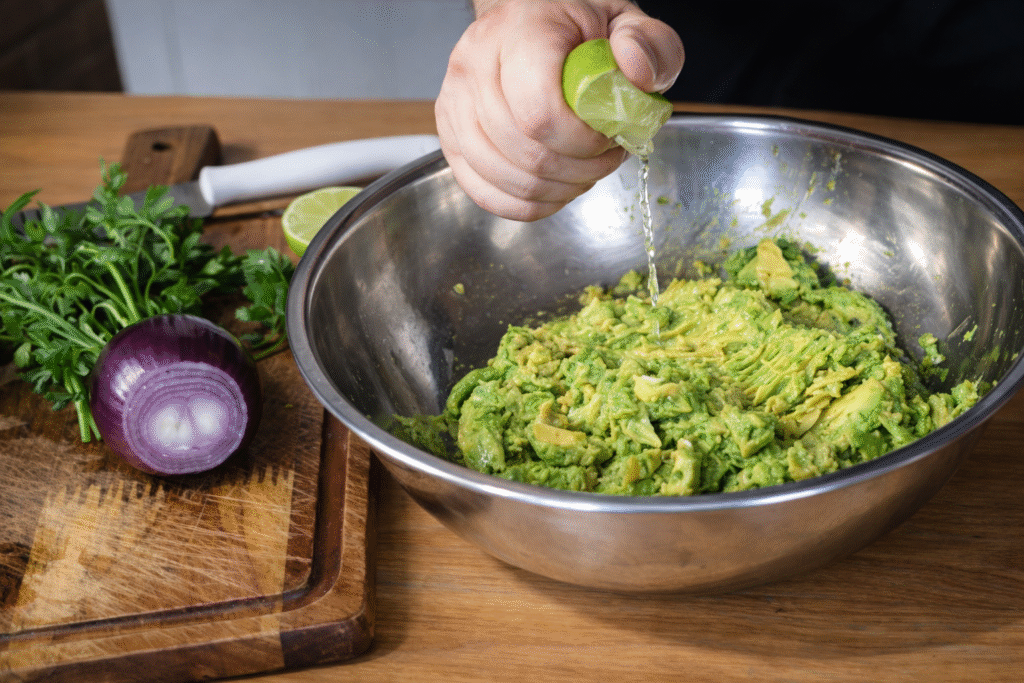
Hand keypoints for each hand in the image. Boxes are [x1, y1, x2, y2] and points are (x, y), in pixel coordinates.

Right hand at [435, 0, 683, 220]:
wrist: (529, 20)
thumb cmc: (575, 26)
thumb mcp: (626, 21)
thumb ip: (648, 43)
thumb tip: (637, 75)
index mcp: (519, 32)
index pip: (539, 114)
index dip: (582, 144)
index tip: (610, 139)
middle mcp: (473, 65)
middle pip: (523, 153)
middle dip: (576, 171)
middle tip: (604, 159)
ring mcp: (453, 102)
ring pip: (502, 177)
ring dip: (553, 189)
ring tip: (582, 172)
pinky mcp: (448, 135)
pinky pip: (483, 192)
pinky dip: (524, 204)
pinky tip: (554, 189)